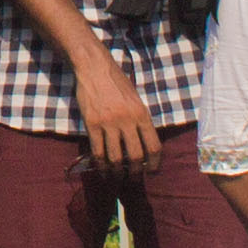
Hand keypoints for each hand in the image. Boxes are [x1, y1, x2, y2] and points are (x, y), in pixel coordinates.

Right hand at [71, 42, 159, 174]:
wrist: (95, 68)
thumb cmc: (117, 82)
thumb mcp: (136, 99)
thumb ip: (140, 120)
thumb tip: (143, 143)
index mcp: (142, 114)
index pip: (153, 146)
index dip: (154, 163)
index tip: (151, 171)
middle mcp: (128, 121)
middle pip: (136, 156)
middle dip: (136, 172)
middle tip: (133, 179)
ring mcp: (109, 123)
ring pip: (116, 158)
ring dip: (117, 172)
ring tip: (117, 178)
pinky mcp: (93, 124)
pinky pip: (98, 151)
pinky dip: (100, 165)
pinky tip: (102, 170)